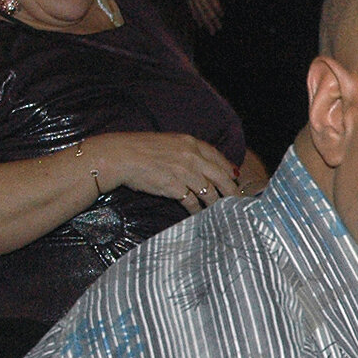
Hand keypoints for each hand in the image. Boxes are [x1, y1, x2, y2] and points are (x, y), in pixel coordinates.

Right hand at [87, 132, 240, 213]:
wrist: (118, 156)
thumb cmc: (138, 149)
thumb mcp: (167, 143)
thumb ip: (186, 152)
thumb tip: (202, 165)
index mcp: (190, 143)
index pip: (218, 157)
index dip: (229, 169)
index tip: (235, 178)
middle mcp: (191, 157)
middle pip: (221, 177)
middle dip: (232, 191)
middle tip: (238, 201)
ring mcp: (185, 173)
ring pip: (210, 192)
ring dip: (216, 203)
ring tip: (219, 211)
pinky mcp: (176, 188)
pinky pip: (193, 203)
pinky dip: (197, 210)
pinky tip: (199, 214)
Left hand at [179, 0, 222, 33]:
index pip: (191, 6)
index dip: (197, 17)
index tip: (201, 26)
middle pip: (199, 11)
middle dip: (206, 23)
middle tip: (213, 32)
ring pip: (205, 8)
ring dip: (213, 19)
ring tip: (219, 26)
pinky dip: (216, 7)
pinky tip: (222, 14)